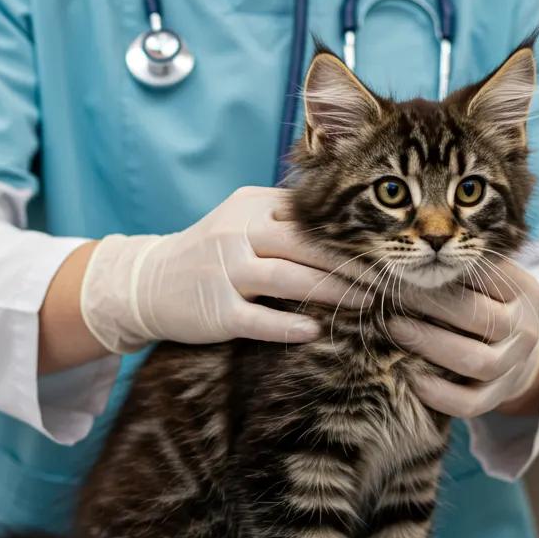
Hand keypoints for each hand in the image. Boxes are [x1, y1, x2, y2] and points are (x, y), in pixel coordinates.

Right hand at [79, 186, 365, 352]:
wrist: (148, 282)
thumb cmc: (210, 253)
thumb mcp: (242, 220)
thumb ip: (287, 218)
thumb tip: (350, 223)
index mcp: (251, 206)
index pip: (311, 213)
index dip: (351, 230)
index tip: (385, 246)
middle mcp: (237, 233)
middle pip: (306, 243)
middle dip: (352, 261)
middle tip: (390, 276)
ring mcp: (224, 271)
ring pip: (287, 277)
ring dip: (332, 290)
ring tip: (369, 303)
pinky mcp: (215, 310)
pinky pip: (258, 318)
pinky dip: (288, 324)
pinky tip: (317, 331)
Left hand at [387, 260, 538, 418]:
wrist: (510, 351)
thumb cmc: (482, 304)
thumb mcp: (482, 279)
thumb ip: (459, 267)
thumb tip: (404, 255)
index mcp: (524, 291)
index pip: (489, 275)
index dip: (448, 269)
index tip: (409, 259)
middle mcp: (526, 329)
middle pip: (480, 317)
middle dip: (432, 304)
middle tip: (392, 294)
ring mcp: (514, 367)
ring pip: (477, 361)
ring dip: (431, 344)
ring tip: (394, 328)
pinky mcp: (497, 397)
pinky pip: (470, 403)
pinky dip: (440, 394)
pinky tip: (411, 378)